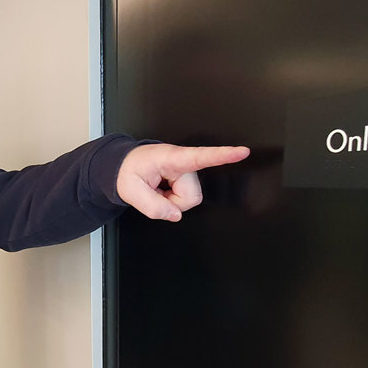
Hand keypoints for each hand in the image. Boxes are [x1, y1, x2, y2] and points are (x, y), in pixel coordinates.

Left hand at [116, 144, 249, 220]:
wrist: (124, 165)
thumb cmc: (127, 170)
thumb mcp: (130, 191)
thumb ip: (152, 206)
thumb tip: (175, 215)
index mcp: (170, 158)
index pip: (200, 156)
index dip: (223, 155)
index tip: (242, 151)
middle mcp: (183, 163)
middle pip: (191, 197)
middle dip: (173, 202)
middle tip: (154, 191)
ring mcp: (186, 171)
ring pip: (190, 200)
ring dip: (172, 200)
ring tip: (158, 188)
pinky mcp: (187, 178)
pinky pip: (186, 199)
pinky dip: (173, 199)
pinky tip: (162, 189)